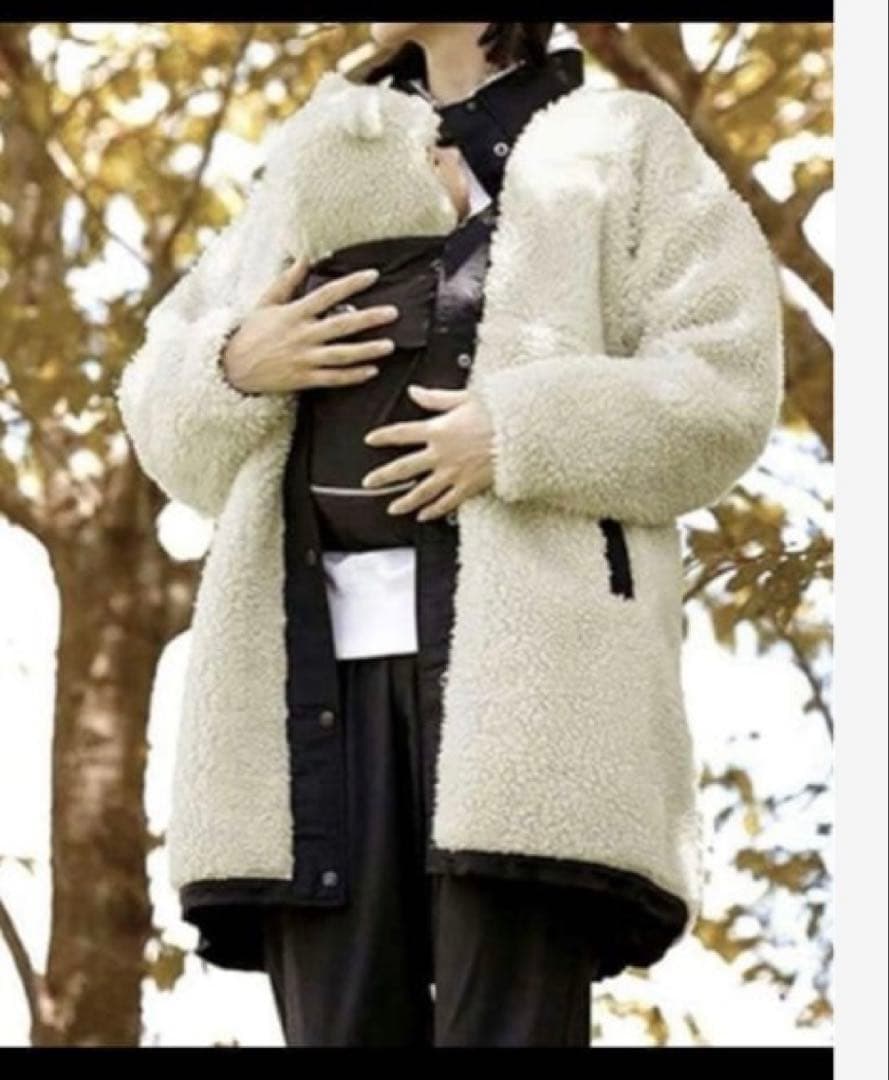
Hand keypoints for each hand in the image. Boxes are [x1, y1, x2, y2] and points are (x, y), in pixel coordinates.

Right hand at [220, 257, 400, 392]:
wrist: (232, 368)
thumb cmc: (251, 332)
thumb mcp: (266, 302)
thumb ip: (287, 280)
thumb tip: (303, 257)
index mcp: (294, 313)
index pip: (327, 294)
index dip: (351, 284)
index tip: (373, 276)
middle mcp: (301, 335)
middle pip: (340, 325)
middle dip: (368, 319)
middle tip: (393, 313)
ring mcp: (303, 359)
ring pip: (341, 355)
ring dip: (367, 351)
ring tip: (389, 346)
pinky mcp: (303, 379)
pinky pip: (333, 378)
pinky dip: (353, 376)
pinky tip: (372, 371)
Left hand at [362, 385, 494, 520]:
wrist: (521, 434)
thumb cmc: (497, 413)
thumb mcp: (464, 398)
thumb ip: (435, 398)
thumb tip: (414, 391)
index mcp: (437, 429)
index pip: (401, 433)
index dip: (383, 436)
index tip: (370, 440)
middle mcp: (440, 454)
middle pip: (404, 468)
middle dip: (383, 476)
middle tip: (369, 482)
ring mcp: (453, 473)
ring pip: (422, 492)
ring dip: (404, 502)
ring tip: (392, 509)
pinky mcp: (467, 487)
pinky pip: (446, 503)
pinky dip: (433, 511)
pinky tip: (423, 516)